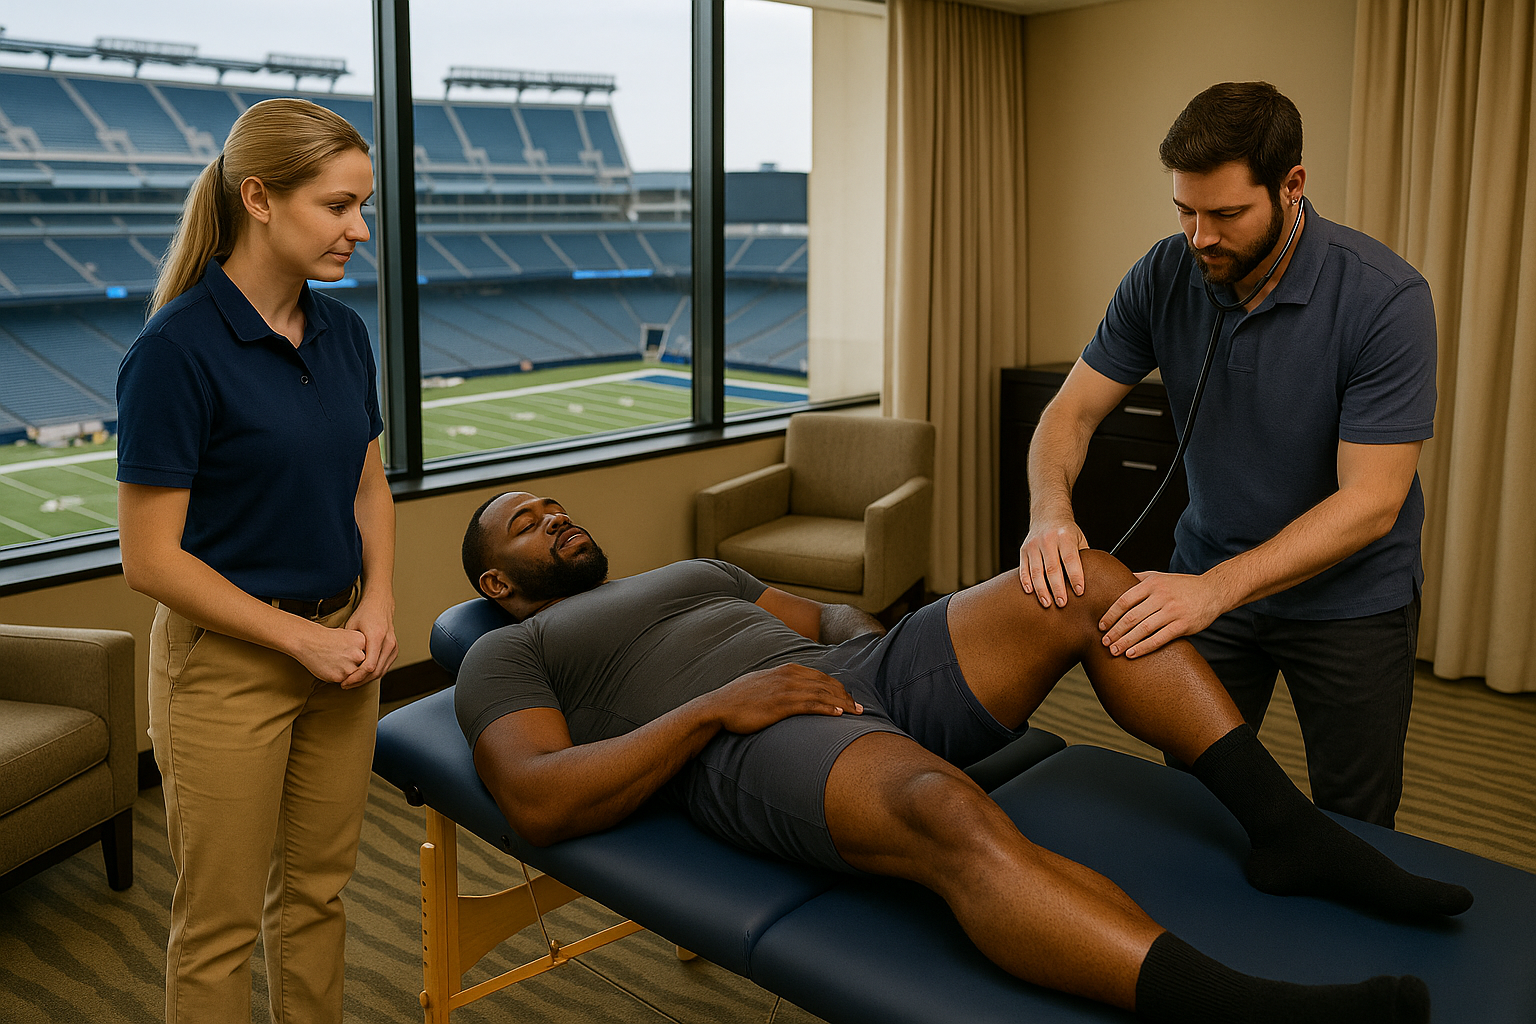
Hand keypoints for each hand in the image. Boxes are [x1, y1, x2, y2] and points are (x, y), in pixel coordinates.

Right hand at [290, 620, 368, 682]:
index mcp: (362, 641)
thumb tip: (369, 660)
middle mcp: (358, 654)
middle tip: (343, 661)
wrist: (308, 641)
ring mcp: (349, 667)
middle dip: (355, 666)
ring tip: (336, 663)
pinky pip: (343, 681)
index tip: (353, 655)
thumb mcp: (348, 635)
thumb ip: (360, 647)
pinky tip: (330, 667)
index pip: (369, 654)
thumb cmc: (327, 638)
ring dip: (347, 673)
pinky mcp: (339, 677)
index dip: (361, 657)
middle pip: (363, 666)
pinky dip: (337, 676)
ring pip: (354, 676)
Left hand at [340, 596, 397, 687]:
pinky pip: (385, 667)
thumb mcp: (351, 627)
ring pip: (381, 672)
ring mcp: (394, 647)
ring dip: (366, 680)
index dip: (356, 678)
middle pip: (376, 672)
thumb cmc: (364, 614)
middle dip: (360, 681)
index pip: (369, 666)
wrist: (380, 605)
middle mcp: (388, 643)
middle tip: (346, 685)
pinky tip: (362, 676)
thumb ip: (348, 645)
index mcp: (377, 637)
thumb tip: (337, 662)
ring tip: (352, 683)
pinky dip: (373, 674)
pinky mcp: (395, 650)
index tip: (344, 682)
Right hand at [701, 663, 862, 733]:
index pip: (821, 677)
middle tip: (861, 709)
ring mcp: (784, 690)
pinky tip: (839, 714)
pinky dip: (827, 708)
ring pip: (822, 694)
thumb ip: (780, 683)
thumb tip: (793, 690)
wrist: (718, 707)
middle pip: (826, 684)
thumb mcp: (763, 683)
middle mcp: (788, 676)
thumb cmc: (739, 698)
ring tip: (857, 713)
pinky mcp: (780, 705)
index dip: (839, 688)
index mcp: (786, 670)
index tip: (850, 699)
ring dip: (842, 703)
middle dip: (846, 696)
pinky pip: (810, 705)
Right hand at [1018, 520, 1089, 607]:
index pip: (1071, 559)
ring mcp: (1034, 545)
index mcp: (1065, 537)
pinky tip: (1030, 592)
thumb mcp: (1079, 539)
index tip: (1079, 592)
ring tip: (1047, 603)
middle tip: (1062, 603)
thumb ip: (1082, 557)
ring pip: (1036, 571)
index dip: (1075, 576)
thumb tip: (1092, 581)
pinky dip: (1026, 582)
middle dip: (1057, 588)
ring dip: (1041, 590)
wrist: (1048, 514)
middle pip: (1052, 568)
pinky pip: (1024, 569)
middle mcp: (1048, 540)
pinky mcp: (1023, 550)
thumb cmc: (1067, 532)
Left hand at [1098, 571, 1226, 657]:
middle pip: (1131, 617)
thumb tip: (1116, 579)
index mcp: (1152, 584)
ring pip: (1143, 629)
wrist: (1213, 591)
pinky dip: (1144, 647)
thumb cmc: (1183, 585)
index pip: (1124, 600)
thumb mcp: (1160, 576)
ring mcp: (1172, 611)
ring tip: (1114, 651)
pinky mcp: (1183, 625)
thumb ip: (1139, 579)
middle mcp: (1161, 596)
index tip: (1101, 626)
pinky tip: (1132, 654)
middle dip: (1115, 632)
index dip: (1110, 615)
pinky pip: (1159, 639)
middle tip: (1103, 643)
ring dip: (1126, 642)